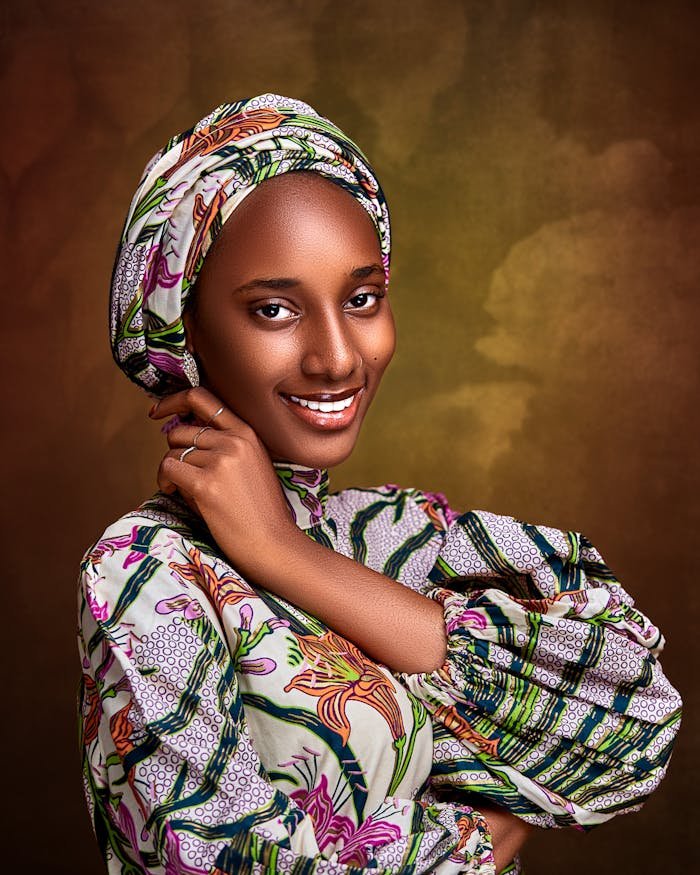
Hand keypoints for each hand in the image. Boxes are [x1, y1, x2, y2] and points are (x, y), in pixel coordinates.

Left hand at [149, 387, 299, 570]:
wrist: (273, 543)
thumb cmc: (260, 511)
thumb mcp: (251, 465)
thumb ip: (223, 447)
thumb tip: (179, 438)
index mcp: (247, 432)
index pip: (202, 397)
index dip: (173, 400)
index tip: (157, 412)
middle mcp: (234, 441)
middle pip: (180, 432)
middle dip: (175, 453)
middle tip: (184, 476)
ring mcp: (221, 461)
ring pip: (172, 453)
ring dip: (172, 472)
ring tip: (187, 491)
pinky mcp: (206, 484)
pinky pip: (167, 469)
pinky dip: (165, 481)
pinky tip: (176, 493)